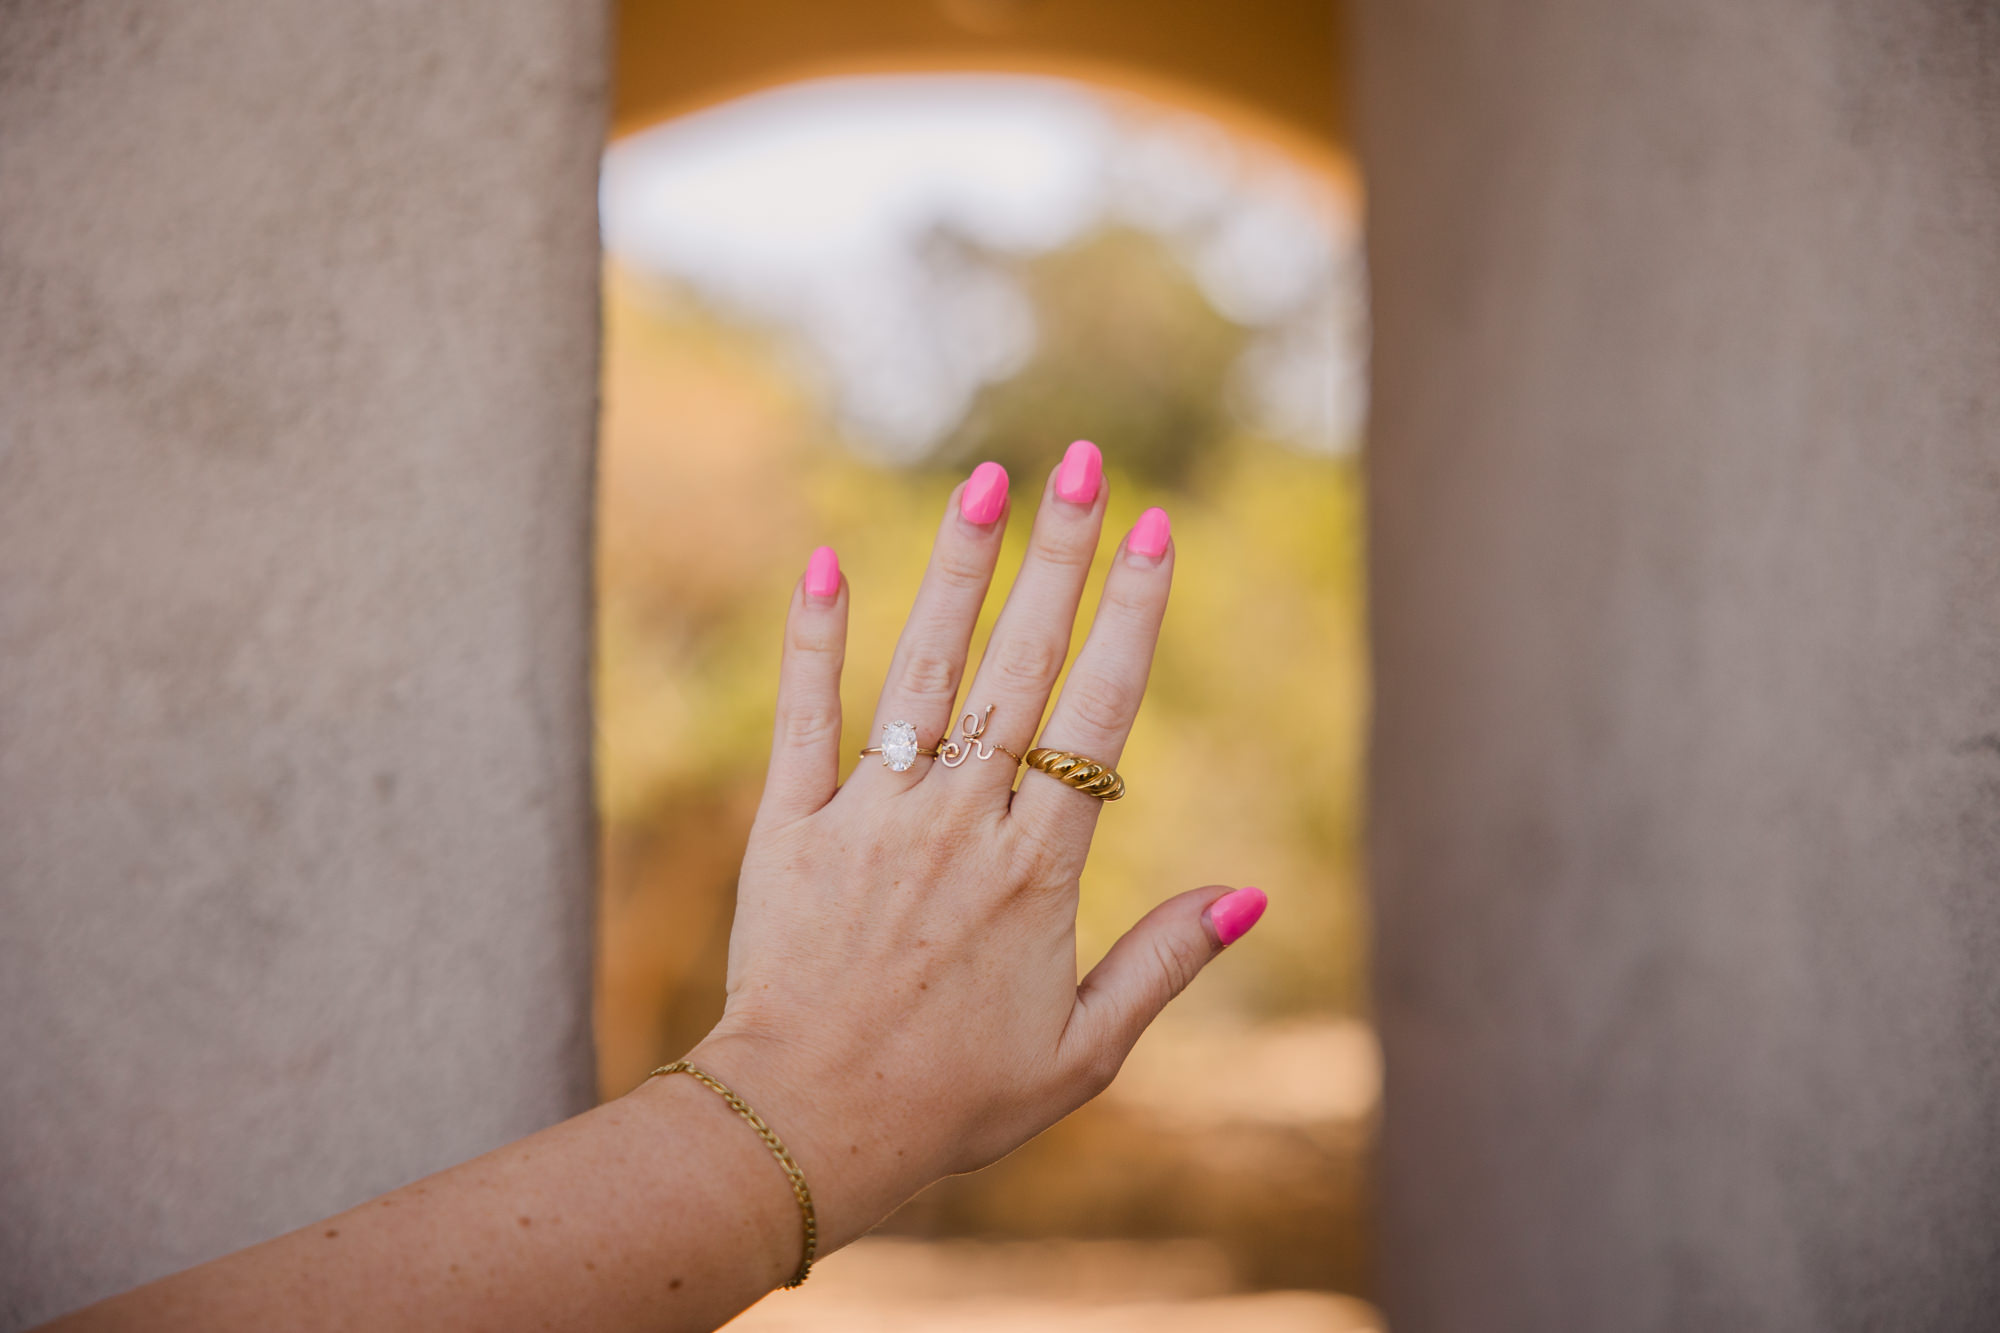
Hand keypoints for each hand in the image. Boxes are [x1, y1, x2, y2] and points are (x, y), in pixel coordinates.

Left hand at [675, 442, 1268, 1254]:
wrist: (807, 1127)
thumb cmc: (953, 1101)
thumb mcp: (1084, 1051)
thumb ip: (1165, 960)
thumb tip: (1251, 892)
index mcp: (1036, 869)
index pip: (1098, 712)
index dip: (1132, 613)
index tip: (1158, 528)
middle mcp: (958, 822)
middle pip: (1020, 663)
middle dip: (1060, 555)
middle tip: (1085, 459)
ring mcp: (870, 816)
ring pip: (921, 670)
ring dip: (956, 569)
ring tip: (986, 478)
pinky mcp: (789, 826)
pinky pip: (804, 717)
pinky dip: (813, 639)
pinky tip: (823, 558)